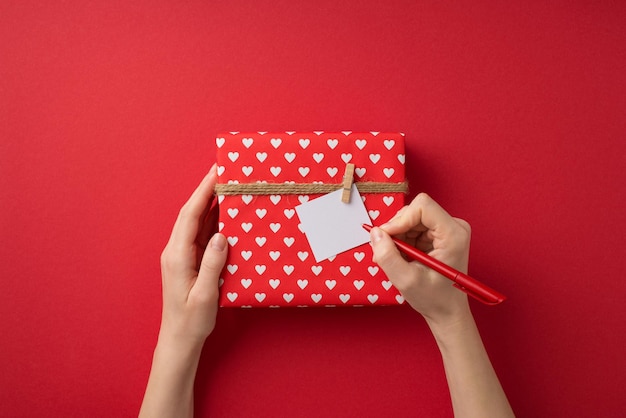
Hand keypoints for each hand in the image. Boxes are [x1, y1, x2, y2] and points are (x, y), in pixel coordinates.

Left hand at [158, 164, 227, 349]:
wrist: (179, 339)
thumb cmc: (191, 320)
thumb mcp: (204, 294)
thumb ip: (212, 263)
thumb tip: (221, 235)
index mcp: (177, 255)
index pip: (190, 215)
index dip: (203, 191)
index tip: (216, 172)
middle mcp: (176, 250)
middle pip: (192, 212)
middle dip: (206, 190)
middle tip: (224, 171)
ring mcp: (182, 255)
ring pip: (197, 222)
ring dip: (210, 203)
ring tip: (228, 186)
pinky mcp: (189, 261)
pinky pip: (201, 235)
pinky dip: (213, 221)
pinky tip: (226, 214)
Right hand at [369, 193, 471, 326]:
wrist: (448, 311)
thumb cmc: (434, 299)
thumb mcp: (406, 280)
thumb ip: (387, 256)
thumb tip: (375, 232)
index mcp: (453, 234)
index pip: (422, 207)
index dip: (400, 219)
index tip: (386, 236)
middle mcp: (454, 226)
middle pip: (415, 211)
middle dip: (396, 229)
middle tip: (386, 251)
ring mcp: (447, 229)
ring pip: (411, 218)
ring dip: (397, 236)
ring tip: (396, 257)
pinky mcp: (439, 233)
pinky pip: (413, 226)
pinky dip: (402, 239)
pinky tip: (402, 256)